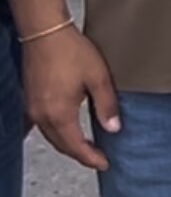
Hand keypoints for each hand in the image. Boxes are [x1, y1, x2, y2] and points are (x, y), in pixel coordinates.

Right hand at [22, 25, 119, 170]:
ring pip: (50, 136)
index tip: (104, 163)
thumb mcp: (98, 77)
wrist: (45, 33)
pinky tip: (66, 129)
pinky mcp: (29, 99)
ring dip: (68, 144)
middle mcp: (41, 115)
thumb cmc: (71, 51)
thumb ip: (106, 105)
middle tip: (98, 158)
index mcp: (59, 114)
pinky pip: (42, 125)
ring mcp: (32, 108)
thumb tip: (113, 129)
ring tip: (86, 146)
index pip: (75, 146)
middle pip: (61, 145)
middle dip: (79, 154)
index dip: (91, 158)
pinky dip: (56, 132)